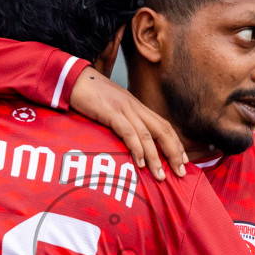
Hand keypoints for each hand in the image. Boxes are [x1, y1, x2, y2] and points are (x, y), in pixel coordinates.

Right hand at [68, 67, 186, 178]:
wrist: (71, 79)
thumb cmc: (89, 97)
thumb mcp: (111, 109)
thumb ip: (122, 122)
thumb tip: (129, 143)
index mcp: (137, 106)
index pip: (163, 125)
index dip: (176, 143)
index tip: (183, 161)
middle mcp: (135, 107)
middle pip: (162, 130)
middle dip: (174, 152)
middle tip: (181, 172)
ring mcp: (123, 108)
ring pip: (147, 134)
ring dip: (156, 157)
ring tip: (160, 176)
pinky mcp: (110, 111)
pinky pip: (127, 131)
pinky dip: (136, 148)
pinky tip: (141, 163)